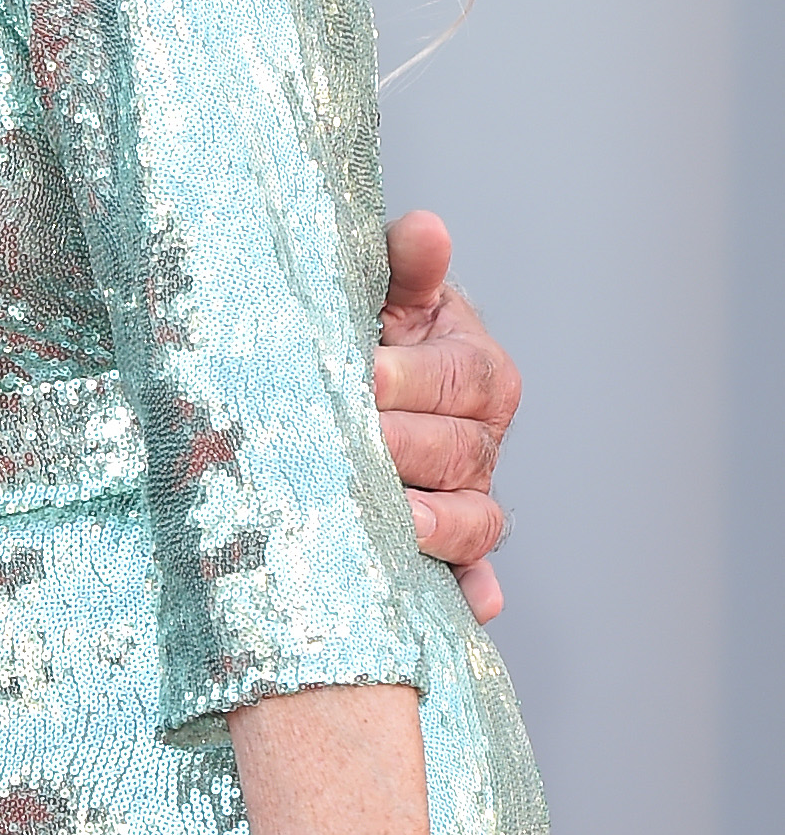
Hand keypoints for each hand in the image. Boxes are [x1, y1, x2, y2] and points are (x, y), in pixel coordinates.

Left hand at [374, 208, 515, 620]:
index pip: (456, 379)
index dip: (408, 379)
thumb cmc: (369, 331)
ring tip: (400, 522)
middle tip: (350, 447)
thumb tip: (427, 229)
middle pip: (459, 451)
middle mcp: (483, 437)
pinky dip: (475, 587)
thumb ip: (404, 265)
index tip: (360, 376)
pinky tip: (475, 605)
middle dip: (403, 448)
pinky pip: (472, 570)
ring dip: (438, 524)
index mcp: (478, 369)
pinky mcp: (452, 542)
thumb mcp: (382, 290)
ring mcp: (471, 493)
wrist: (352, 377)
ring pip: (472, 516)